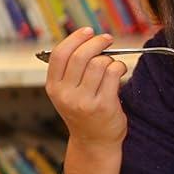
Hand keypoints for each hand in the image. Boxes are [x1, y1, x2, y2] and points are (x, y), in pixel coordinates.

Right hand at [44, 27, 128, 150]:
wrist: (94, 142)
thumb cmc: (83, 112)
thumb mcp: (66, 92)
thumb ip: (70, 69)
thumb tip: (86, 39)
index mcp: (53, 87)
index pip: (60, 54)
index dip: (75, 38)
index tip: (88, 31)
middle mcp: (66, 94)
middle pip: (81, 56)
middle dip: (97, 42)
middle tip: (106, 39)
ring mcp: (84, 101)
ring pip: (99, 63)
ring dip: (110, 58)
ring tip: (112, 64)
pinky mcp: (104, 106)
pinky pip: (113, 73)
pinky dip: (119, 67)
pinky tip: (119, 71)